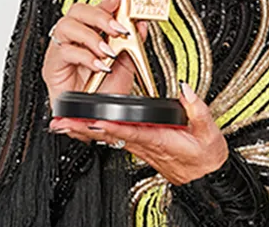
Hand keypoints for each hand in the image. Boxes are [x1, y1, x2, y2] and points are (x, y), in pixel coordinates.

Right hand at [42, 0, 148, 133]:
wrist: (94, 117)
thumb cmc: (105, 91)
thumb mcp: (126, 64)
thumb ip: (133, 42)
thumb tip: (141, 22)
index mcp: (92, 32)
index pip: (96, 7)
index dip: (108, 1)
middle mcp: (75, 37)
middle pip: (77, 10)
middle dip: (100, 16)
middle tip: (118, 29)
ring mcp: (62, 49)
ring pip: (66, 26)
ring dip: (90, 36)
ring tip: (107, 52)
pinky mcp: (53, 65)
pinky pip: (64, 51)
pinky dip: (85, 56)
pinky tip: (99, 65)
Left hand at [49, 82, 227, 184]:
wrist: (206, 178)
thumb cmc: (206, 158)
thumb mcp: (208, 132)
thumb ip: (196, 110)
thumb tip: (184, 89)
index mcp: (159, 139)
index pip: (130, 131)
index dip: (111, 126)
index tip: (93, 121)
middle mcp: (145, 144)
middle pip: (109, 135)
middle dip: (83, 128)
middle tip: (61, 123)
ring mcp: (141, 146)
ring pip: (108, 137)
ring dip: (84, 130)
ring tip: (63, 122)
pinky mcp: (141, 146)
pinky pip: (114, 138)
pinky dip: (96, 132)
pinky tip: (85, 127)